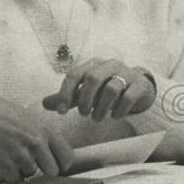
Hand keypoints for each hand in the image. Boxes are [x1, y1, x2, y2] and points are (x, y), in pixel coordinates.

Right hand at [0, 89, 74, 183]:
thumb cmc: (1, 113)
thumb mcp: (30, 118)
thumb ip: (44, 135)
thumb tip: (57, 153)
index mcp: (46, 130)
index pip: (67, 157)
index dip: (62, 164)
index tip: (55, 164)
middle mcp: (36, 143)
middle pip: (53, 171)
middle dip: (44, 170)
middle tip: (33, 163)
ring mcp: (20, 154)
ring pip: (31, 174)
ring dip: (23, 169)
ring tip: (12, 155)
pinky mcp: (4, 165)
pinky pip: (15, 180)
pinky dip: (9, 176)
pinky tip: (3, 162)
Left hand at [42, 58, 156, 120]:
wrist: (138, 87)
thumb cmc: (107, 88)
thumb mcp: (86, 91)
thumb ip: (67, 97)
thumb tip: (43, 104)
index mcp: (93, 64)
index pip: (75, 74)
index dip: (65, 93)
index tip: (60, 112)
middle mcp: (109, 65)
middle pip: (93, 78)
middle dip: (85, 99)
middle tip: (83, 114)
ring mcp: (127, 73)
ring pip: (112, 87)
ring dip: (101, 107)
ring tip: (97, 118)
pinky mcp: (140, 84)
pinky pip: (129, 96)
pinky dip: (119, 109)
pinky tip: (114, 116)